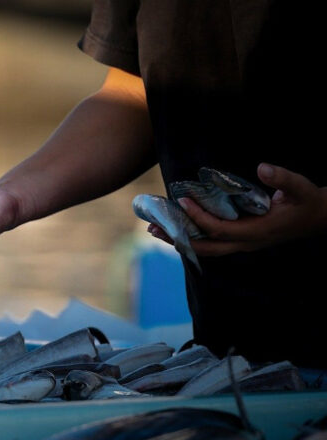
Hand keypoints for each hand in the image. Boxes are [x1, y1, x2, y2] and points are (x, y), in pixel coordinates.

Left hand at [148, 163, 326, 254]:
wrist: (318, 218)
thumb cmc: (308, 202)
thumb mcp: (301, 188)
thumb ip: (283, 178)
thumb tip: (263, 167)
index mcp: (257, 232)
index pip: (219, 229)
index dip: (199, 217)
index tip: (182, 201)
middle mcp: (246, 243)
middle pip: (204, 248)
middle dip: (177, 238)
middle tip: (152, 226)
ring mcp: (242, 245)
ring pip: (205, 249)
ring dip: (179, 240)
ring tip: (155, 229)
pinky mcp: (240, 241)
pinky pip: (211, 244)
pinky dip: (191, 237)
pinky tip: (176, 228)